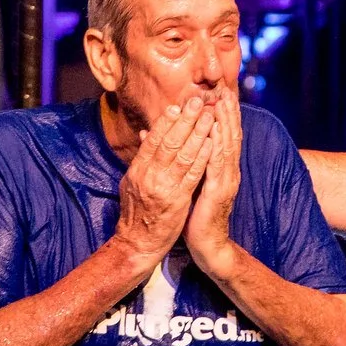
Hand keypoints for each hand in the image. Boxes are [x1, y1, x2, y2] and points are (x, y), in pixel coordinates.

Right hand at [112, 96, 216, 266]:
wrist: (138, 243)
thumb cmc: (137, 212)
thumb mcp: (133, 183)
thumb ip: (142, 159)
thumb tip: (146, 134)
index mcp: (137, 169)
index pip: (153, 139)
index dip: (166, 121)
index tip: (178, 106)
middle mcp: (148, 175)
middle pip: (169, 142)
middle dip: (185, 120)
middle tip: (197, 102)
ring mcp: (163, 187)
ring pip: (183, 155)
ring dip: (198, 134)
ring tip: (209, 117)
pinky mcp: (177, 200)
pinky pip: (193, 174)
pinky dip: (203, 157)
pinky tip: (212, 144)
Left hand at [185, 90, 243, 274]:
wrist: (207, 245)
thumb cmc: (196, 215)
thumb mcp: (190, 183)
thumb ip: (186, 162)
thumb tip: (168, 140)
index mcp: (221, 168)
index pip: (224, 135)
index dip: (223, 114)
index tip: (220, 92)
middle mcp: (228, 171)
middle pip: (230, 135)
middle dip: (227, 111)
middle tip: (225, 89)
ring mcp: (226, 180)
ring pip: (226, 145)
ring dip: (224, 123)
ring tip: (221, 102)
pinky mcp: (219, 191)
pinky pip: (217, 165)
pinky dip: (216, 146)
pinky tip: (214, 132)